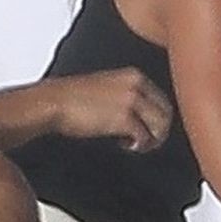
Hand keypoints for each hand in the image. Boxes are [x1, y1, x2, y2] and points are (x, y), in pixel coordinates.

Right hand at [35, 70, 172, 152]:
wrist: (54, 102)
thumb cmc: (73, 97)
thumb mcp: (107, 85)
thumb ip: (127, 93)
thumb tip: (140, 114)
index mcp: (134, 75)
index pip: (162, 98)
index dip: (157, 117)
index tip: (149, 128)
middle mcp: (137, 85)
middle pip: (166, 113)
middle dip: (159, 130)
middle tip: (147, 141)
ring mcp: (132, 101)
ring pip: (160, 126)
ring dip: (151, 140)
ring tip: (136, 144)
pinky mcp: (124, 119)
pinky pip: (144, 137)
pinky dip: (138, 145)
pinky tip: (125, 145)